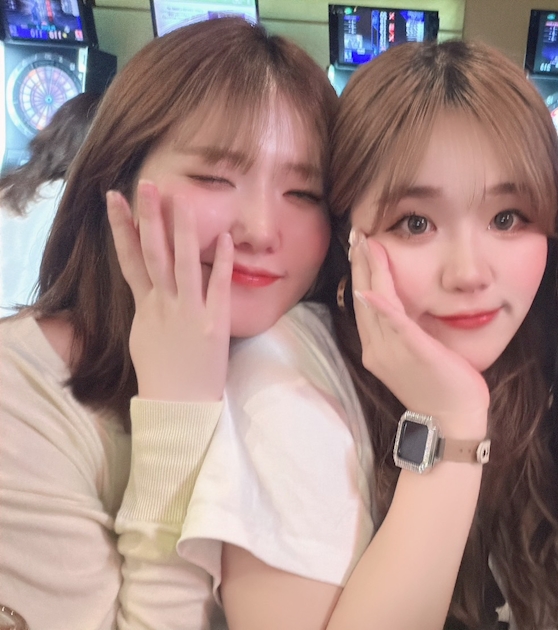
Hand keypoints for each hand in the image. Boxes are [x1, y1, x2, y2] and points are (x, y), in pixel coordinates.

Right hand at [107, 181, 233, 400]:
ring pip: (183, 264)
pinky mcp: (213, 323)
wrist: (177, 406)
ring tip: (183, 199)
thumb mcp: (144, 336)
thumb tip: (147, 288)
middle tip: (146, 184)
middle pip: (153, 253)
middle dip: (149, 217)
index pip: (130, 259)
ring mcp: (188, 312)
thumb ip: (148, 307)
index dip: (122, 228)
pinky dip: (221, 262)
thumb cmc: (162, 373)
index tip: (114, 199)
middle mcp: (163, 304)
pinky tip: (225, 238)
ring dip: (182, 230)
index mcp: (145, 306)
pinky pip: (218, 286)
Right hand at [350, 232, 488, 437]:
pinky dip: (383, 309)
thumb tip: (402, 307)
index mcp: (376, 348)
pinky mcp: (416, 353)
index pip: (363, 302)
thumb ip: (405, 331)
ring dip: (370, 272)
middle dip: (360, 264)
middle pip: (363, 298)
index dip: (360, 272)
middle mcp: (377, 349)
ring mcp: (394, 352)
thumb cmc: (440, 386)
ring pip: (376, 305)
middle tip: (357, 233)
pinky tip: (372, 291)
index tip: (360, 245)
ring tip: (367, 244)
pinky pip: (396, 327)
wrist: (453, 419)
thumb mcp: (415, 354)